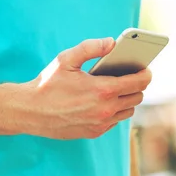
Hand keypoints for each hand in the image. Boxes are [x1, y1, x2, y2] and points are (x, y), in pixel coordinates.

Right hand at [17, 38, 151, 139]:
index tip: (146, 69)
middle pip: (137, 97)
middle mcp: (105, 109)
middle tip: (130, 76)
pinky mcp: (94, 132)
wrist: (29, 111)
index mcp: (102, 89)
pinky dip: (114, 111)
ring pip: (128, 111)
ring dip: (127, 99)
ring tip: (119, 88)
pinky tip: (104, 101)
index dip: (146, 74)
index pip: (138, 82)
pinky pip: (114, 121)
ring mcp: (100, 123)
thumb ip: (90, 47)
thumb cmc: (47, 84)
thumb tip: (112, 42)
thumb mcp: (66, 59)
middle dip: (137, 85)